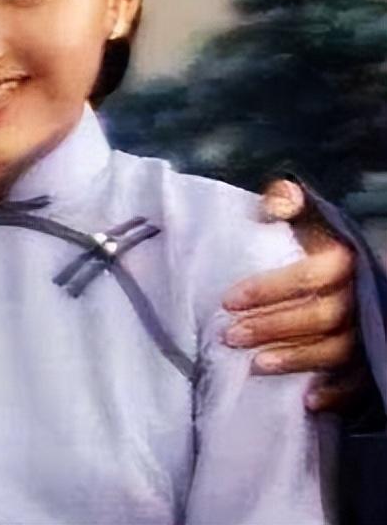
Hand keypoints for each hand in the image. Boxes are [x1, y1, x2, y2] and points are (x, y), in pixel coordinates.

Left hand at [222, 178, 361, 410]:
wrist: (354, 264)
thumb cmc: (316, 240)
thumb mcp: (305, 215)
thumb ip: (286, 200)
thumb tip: (272, 205)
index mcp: (343, 260)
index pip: (306, 276)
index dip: (267, 289)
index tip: (228, 300)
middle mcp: (360, 296)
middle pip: (318, 316)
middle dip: (272, 327)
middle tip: (230, 336)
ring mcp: (369, 329)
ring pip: (338, 349)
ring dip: (296, 359)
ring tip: (255, 365)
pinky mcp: (373, 356)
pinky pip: (362, 380)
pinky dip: (338, 393)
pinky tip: (308, 400)